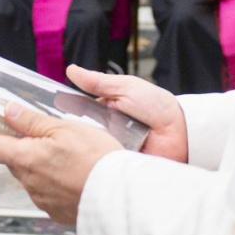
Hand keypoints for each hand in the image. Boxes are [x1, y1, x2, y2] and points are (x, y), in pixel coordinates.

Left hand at [0, 103, 121, 223]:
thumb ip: (32, 120)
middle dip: (25, 147)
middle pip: (13, 160)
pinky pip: (48, 194)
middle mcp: (29, 183)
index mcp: (26, 158)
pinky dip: (56, 183)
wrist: (120, 195)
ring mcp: (42, 200)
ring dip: (42, 166)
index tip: (7, 123)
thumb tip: (8, 111)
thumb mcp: (64, 127)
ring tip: (69, 156)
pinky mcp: (56, 212)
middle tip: (50, 136)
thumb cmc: (96, 158)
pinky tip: (75, 175)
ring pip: (32, 177)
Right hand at [66, 65, 188, 161]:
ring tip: (81, 144)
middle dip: (75, 132)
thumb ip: (98, 82)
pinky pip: (105, 164)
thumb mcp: (126, 88)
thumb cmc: (157, 106)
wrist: (182, 131)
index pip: (78, 113)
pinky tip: (95, 158)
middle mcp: (105, 130)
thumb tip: (70, 69)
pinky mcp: (119, 164)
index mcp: (104, 110)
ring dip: (88, 146)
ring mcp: (112, 148)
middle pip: (81, 133)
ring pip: (90, 149)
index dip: (66, 114)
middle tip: (66, 131)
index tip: (52, 114)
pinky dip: (102, 160)